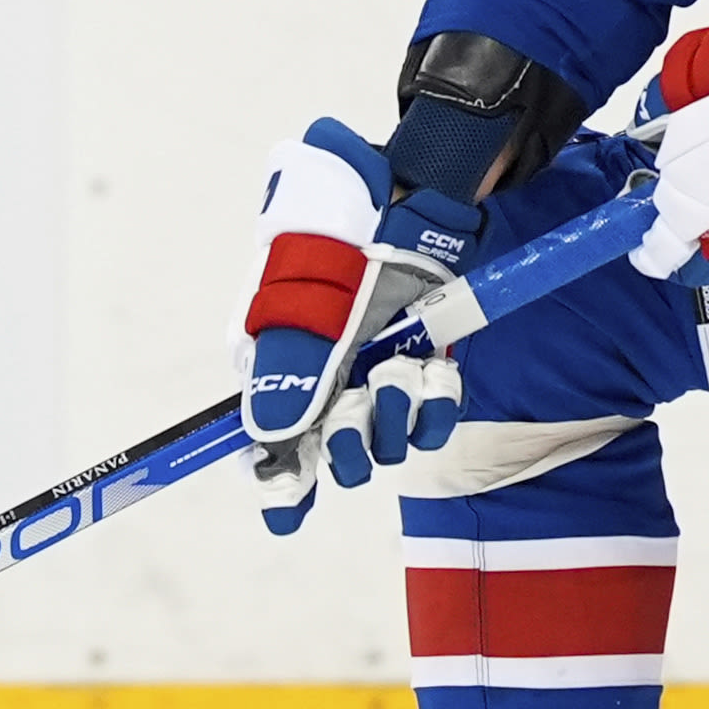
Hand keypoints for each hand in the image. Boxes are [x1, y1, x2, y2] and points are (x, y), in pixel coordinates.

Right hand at [239, 118, 483, 535]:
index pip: (271, 444)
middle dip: (350, 446)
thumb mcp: (299, 302)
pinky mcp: (425, 362)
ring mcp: (379, 372)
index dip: (279, 484)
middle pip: (334, 455)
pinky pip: (435, 417)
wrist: (404, 194)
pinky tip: (435, 374)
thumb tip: (271, 440)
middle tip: (359, 408)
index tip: (288, 514)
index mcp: (280, 364)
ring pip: (389, 442)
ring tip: (401, 371)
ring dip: (397, 416)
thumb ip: (284, 374)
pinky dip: (438, 405)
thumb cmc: (337, 236)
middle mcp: (328, 378)